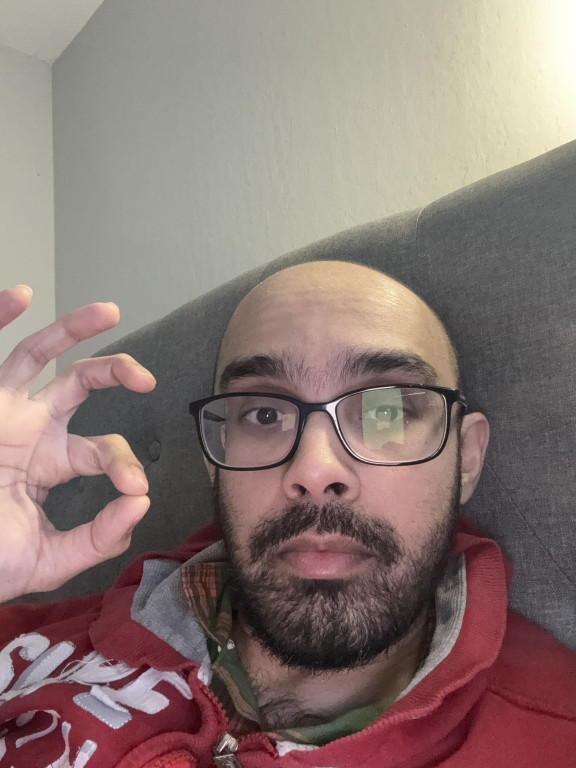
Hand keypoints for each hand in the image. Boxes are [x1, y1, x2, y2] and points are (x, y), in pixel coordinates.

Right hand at [0, 286, 156, 600]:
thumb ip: (97, 540)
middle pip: (79, 383)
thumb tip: (141, 504)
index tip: (135, 487)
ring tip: (109, 310)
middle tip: (145, 379)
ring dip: (70, 328)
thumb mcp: (48, 559)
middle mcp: (29, 427)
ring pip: (35, 354)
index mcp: (50, 461)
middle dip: (116, 372)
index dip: (124, 463)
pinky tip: (19, 295)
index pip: (101, 448)